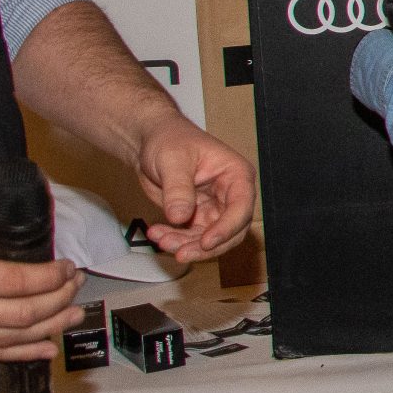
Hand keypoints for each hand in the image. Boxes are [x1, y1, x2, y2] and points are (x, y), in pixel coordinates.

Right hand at [0, 252, 82, 361]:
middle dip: (58, 299)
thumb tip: (27, 230)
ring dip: (50, 327)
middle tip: (77, 284)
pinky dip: (23, 353)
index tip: (68, 268)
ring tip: (77, 314)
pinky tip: (50, 349)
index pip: (14, 282)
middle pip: (19, 313)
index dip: (48, 277)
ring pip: (10, 338)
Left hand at [133, 114, 256, 260]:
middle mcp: (231, 195)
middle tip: (180, 253)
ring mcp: (215, 208)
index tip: (206, 242)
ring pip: (210, 239)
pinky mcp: (198, 217)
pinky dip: (175, 240)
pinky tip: (156, 233)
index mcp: (236, 175)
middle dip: (206, 246)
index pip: (242, 207)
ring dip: (186, 245)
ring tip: (160, 239)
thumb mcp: (172, 160)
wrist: (151, 142)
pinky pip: (192, 238)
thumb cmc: (169, 140)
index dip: (227, 228)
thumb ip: (178, 189)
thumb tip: (181, 217)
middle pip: (231, 230)